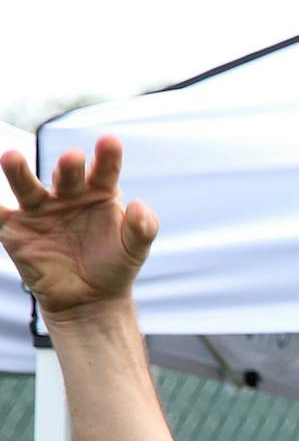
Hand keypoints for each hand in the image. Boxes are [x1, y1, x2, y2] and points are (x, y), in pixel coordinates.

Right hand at [0, 138, 159, 317]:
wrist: (89, 299)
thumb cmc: (115, 266)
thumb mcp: (135, 250)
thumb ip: (143, 228)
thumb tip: (140, 206)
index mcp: (99, 193)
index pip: (104, 170)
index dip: (107, 156)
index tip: (110, 141)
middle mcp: (67, 195)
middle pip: (66, 176)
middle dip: (68, 167)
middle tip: (72, 159)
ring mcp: (40, 210)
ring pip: (27, 187)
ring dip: (18, 172)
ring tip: (11, 157)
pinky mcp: (16, 229)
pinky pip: (1, 216)